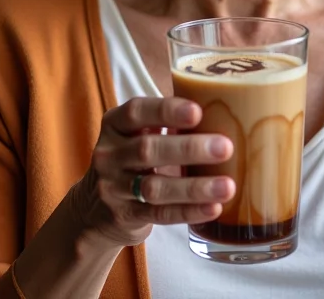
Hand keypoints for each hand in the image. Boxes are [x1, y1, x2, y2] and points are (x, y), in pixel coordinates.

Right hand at [71, 97, 235, 247]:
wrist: (96, 209)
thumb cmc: (133, 158)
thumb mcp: (138, 134)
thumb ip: (168, 122)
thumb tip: (223, 106)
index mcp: (115, 124)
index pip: (137, 112)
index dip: (166, 110)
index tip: (198, 111)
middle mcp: (109, 154)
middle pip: (148, 149)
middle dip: (189, 149)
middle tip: (226, 147)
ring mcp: (113, 188)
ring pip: (155, 187)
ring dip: (194, 187)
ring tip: (227, 186)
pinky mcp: (124, 217)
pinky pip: (159, 214)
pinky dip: (188, 211)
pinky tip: (213, 208)